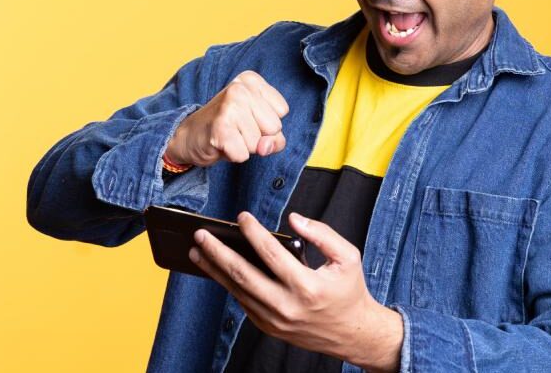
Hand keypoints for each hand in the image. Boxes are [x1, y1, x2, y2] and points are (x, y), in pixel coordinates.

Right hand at [165, 70, 289, 166]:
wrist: (190, 136)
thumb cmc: (229, 128)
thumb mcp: (258, 125)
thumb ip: (275, 137)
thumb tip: (265, 147)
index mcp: (251, 80)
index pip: (282, 110)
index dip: (267, 122)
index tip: (247, 118)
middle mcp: (240, 88)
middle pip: (274, 127)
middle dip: (258, 136)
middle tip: (237, 129)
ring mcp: (229, 106)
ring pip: (258, 143)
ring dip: (244, 146)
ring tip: (229, 136)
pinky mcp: (220, 128)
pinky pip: (243, 155)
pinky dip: (234, 155)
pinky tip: (221, 144)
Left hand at [189, 211, 402, 371]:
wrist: (353, 334)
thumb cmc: (349, 291)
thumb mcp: (348, 257)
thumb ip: (322, 233)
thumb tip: (294, 219)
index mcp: (308, 286)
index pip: (272, 254)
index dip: (253, 233)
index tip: (240, 217)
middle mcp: (287, 306)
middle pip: (243, 275)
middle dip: (217, 252)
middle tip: (200, 235)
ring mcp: (275, 320)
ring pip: (237, 291)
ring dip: (214, 269)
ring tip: (197, 251)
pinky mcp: (268, 327)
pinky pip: (243, 303)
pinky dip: (228, 285)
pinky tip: (216, 269)